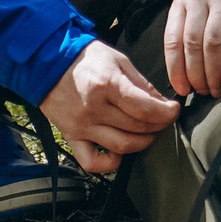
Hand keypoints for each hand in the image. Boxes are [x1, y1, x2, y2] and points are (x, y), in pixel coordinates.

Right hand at [39, 40, 179, 172]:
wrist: (47, 61)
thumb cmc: (85, 58)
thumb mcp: (118, 60)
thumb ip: (141, 83)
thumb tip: (161, 103)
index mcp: (107, 85)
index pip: (145, 109)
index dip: (166, 113)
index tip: (174, 109)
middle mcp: (94, 108)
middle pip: (137, 128)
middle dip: (158, 125)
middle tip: (163, 119)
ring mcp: (82, 125)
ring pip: (122, 146)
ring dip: (142, 142)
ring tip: (148, 133)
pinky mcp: (71, 136)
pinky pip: (92, 162)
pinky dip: (110, 163)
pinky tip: (120, 151)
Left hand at [162, 0, 220, 95]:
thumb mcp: (199, 8)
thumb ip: (188, 33)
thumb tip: (182, 76)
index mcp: (183, 1)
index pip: (173, 40)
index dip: (175, 69)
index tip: (181, 89)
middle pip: (193, 44)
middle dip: (195, 74)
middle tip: (202, 92)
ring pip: (213, 44)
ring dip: (213, 72)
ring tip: (216, 90)